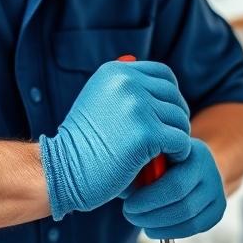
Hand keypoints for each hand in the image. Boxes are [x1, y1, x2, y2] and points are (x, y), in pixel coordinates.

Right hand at [40, 60, 189, 219]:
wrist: (61, 171)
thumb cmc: (83, 145)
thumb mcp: (100, 103)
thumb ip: (127, 91)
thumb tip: (168, 87)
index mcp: (115, 71)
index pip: (163, 75)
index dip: (170, 97)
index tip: (164, 118)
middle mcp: (126, 82)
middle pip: (174, 96)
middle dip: (175, 119)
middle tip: (165, 141)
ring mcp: (137, 106)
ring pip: (180, 119)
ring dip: (176, 138)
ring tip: (160, 154)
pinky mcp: (146, 133)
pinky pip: (181, 141)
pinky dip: (177, 154)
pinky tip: (162, 163)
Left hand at [122, 138, 224, 238]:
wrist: (192, 163)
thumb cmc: (162, 159)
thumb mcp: (154, 154)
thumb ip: (143, 165)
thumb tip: (122, 185)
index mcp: (196, 154)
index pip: (175, 185)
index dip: (149, 200)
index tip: (128, 205)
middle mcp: (212, 172)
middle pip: (183, 206)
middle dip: (152, 216)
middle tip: (130, 216)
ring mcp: (219, 192)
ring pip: (189, 220)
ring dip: (159, 226)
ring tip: (140, 223)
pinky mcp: (218, 210)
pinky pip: (194, 228)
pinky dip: (171, 232)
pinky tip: (154, 228)